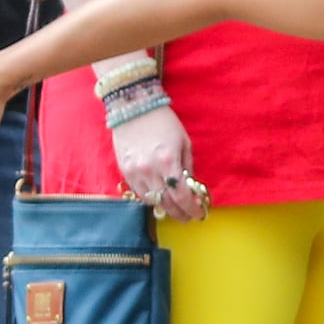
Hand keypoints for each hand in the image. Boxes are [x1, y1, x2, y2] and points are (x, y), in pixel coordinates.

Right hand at [113, 102, 207, 221]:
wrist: (134, 107)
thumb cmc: (164, 122)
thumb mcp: (184, 142)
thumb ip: (188, 167)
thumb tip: (191, 188)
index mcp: (168, 161)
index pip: (181, 196)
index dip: (192, 209)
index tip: (199, 214)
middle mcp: (150, 170)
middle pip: (166, 204)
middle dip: (180, 214)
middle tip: (188, 216)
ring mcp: (134, 172)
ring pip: (151, 202)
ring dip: (165, 208)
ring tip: (174, 208)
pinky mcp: (124, 171)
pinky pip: (138, 193)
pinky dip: (150, 198)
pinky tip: (159, 196)